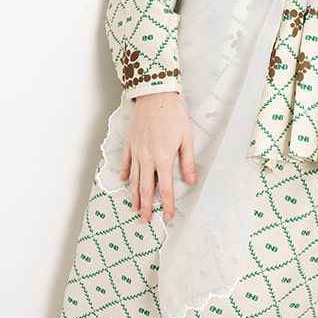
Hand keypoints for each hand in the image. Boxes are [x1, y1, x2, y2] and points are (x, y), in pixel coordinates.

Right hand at [120, 92, 196, 222]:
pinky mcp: (129, 144)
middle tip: (146, 221)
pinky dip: (126, 174)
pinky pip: (126, 163)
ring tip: (136, 208)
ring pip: (134, 179)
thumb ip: (187, 161)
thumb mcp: (186, 138)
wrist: (155, 97)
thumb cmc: (173, 115)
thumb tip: (192, 181)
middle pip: (146, 189)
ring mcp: (136, 152)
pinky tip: (126, 182)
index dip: (168, 204)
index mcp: (163, 158)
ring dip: (135, 196)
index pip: (165, 188)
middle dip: (147, 207)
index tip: (169, 216)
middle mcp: (147, 158)